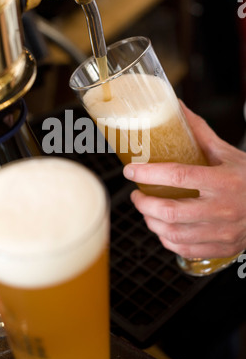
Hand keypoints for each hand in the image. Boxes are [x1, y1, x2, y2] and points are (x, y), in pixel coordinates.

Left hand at [123, 103, 245, 258]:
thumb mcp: (227, 154)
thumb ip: (199, 133)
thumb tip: (177, 108)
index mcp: (223, 181)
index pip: (179, 176)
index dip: (149, 174)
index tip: (131, 170)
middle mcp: (222, 209)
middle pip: (170, 212)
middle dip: (144, 203)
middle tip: (137, 194)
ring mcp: (222, 232)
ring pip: (174, 234)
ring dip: (151, 222)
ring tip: (147, 210)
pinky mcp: (221, 247)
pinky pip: (184, 249)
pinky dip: (166, 239)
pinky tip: (163, 228)